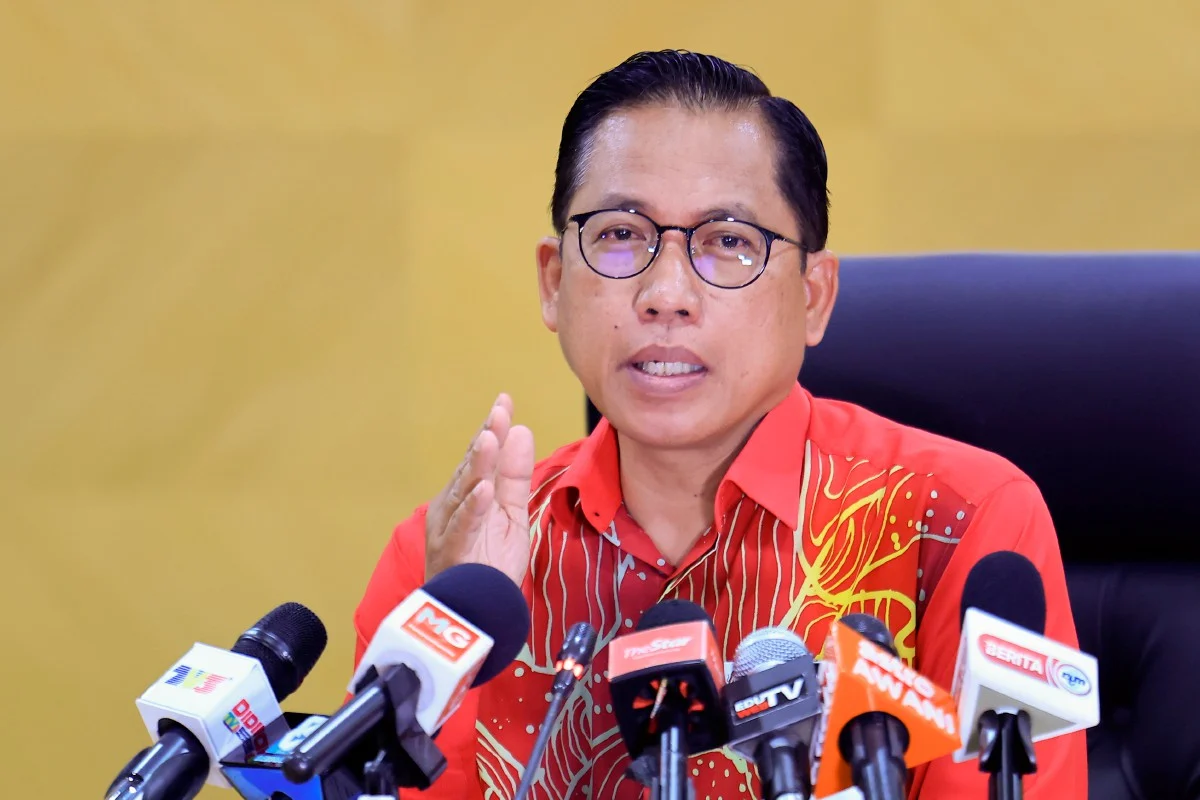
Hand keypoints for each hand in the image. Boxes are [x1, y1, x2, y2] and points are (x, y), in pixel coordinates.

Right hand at [425, 393, 535, 586]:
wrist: (471, 615)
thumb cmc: (486, 564)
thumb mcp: (510, 515)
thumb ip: (515, 476)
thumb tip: (522, 430)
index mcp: (468, 494)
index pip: (482, 456)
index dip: (493, 428)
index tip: (505, 400)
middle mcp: (453, 505)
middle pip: (471, 467)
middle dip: (485, 439)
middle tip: (499, 411)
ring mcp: (450, 528)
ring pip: (464, 491)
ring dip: (477, 465)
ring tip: (490, 437)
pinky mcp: (451, 552)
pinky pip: (462, 528)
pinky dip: (472, 509)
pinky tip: (483, 490)